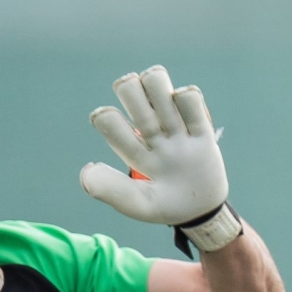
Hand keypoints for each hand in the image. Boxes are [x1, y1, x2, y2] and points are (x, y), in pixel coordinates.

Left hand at [80, 66, 228, 226]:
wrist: (204, 211)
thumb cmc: (167, 207)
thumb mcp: (140, 205)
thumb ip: (114, 191)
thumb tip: (87, 170)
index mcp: (131, 149)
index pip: (107, 119)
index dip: (107, 119)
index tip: (125, 141)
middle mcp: (149, 132)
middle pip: (129, 87)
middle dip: (131, 91)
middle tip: (147, 118)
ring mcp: (174, 126)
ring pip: (156, 81)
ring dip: (159, 90)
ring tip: (169, 113)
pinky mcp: (200, 126)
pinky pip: (190, 96)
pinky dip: (188, 100)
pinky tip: (193, 122)